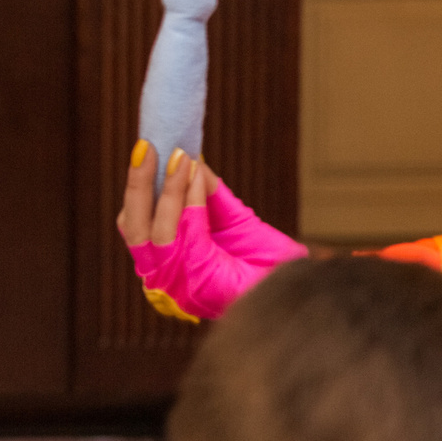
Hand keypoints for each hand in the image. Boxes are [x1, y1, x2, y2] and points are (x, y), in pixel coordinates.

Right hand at [118, 144, 305, 322]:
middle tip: (148, 147)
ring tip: (179, 156)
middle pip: (134, 229)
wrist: (307, 293)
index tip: (148, 149)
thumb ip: (211, 197)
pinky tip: (195, 176)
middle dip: (138, 185)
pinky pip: (186, 238)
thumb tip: (191, 161)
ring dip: (166, 191)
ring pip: (155, 233)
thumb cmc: (272, 265)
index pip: (135, 225)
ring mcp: (179, 287)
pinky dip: (189, 205)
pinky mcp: (200, 288)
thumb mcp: (237, 222)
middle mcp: (165, 280)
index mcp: (168, 266)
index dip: (138, 187)